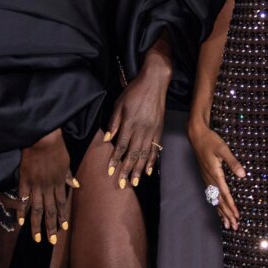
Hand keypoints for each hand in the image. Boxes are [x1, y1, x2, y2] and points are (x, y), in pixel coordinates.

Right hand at [15, 129, 74, 243]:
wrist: (42, 138)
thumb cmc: (56, 148)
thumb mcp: (66, 162)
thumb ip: (68, 176)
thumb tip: (76, 186)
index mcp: (59, 183)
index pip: (62, 204)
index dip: (62, 217)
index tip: (62, 229)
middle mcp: (48, 187)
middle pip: (50, 211)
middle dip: (50, 227)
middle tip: (50, 241)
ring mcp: (35, 185)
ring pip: (37, 209)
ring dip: (37, 225)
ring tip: (37, 238)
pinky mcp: (24, 181)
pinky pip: (23, 199)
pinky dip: (21, 211)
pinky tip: (20, 222)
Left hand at [103, 54, 169, 189]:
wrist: (155, 82)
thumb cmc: (134, 92)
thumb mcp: (119, 103)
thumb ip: (114, 122)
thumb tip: (107, 139)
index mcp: (130, 123)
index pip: (121, 145)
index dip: (115, 159)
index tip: (110, 172)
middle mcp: (142, 129)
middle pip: (133, 154)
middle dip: (127, 170)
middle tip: (122, 185)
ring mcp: (152, 131)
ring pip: (144, 154)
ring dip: (139, 169)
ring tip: (135, 182)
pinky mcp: (159, 130)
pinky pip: (155, 149)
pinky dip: (152, 160)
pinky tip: (148, 170)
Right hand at [188, 118, 245, 229]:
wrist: (197, 136)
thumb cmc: (211, 141)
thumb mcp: (223, 149)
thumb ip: (233, 162)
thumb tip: (243, 175)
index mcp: (215, 174)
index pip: (225, 194)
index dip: (231, 206)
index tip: (237, 216)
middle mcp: (210, 179)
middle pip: (219, 201)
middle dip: (227, 215)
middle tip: (234, 226)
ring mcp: (206, 179)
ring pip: (214, 200)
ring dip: (222, 213)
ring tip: (228, 224)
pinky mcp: (206, 177)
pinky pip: (211, 195)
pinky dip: (216, 205)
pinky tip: (219, 210)